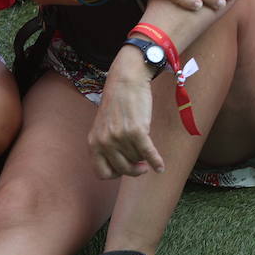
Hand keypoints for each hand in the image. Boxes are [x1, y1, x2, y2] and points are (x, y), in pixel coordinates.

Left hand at [89, 54, 163, 178]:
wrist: (126, 81)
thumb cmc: (117, 103)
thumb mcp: (103, 127)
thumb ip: (106, 146)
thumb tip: (123, 165)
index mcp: (93, 143)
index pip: (103, 173)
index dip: (116, 174)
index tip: (126, 169)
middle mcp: (105, 142)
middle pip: (123, 169)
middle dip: (134, 169)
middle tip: (142, 167)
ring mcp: (120, 137)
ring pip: (137, 159)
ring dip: (144, 157)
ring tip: (146, 149)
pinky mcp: (137, 130)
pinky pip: (148, 153)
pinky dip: (156, 162)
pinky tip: (161, 168)